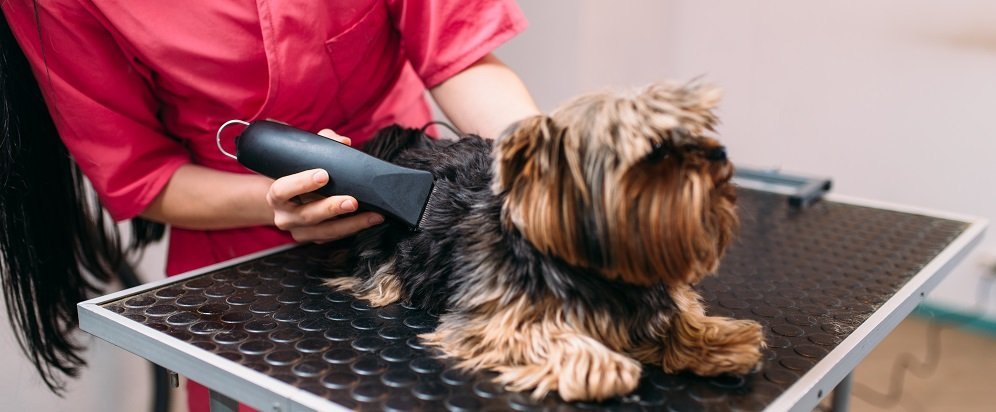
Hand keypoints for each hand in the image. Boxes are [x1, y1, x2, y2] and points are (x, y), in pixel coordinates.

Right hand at [266, 129, 384, 242]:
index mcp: (277, 195)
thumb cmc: (298, 175)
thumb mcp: (303, 158)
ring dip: (351, 224)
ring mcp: (299, 231)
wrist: (288, 202)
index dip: (301, 183)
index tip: (324, 175)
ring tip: (373, 215)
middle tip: (352, 201)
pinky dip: (353, 228)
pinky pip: (335, 236)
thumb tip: (344, 142)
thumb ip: (321, 143)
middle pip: (307, 215)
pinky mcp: (315, 239)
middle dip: (331, 208)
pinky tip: (370, 220)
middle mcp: (285, 217)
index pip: (282, 190)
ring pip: (325, 232)